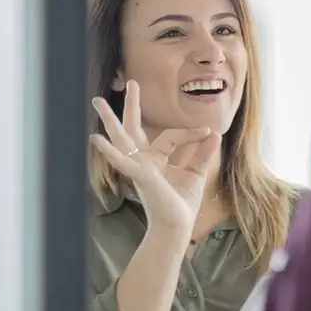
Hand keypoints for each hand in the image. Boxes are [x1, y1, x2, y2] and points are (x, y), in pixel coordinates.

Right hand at [90, 80, 221, 229]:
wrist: (176, 228)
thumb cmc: (180, 205)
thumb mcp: (195, 174)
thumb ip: (202, 154)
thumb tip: (214, 134)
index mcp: (154, 160)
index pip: (170, 136)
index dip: (191, 133)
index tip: (208, 132)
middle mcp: (143, 160)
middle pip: (133, 129)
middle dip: (131, 106)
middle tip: (130, 82)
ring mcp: (138, 167)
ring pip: (121, 138)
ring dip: (109, 120)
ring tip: (97, 101)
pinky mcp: (139, 176)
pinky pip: (122, 161)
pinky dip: (109, 151)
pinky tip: (96, 139)